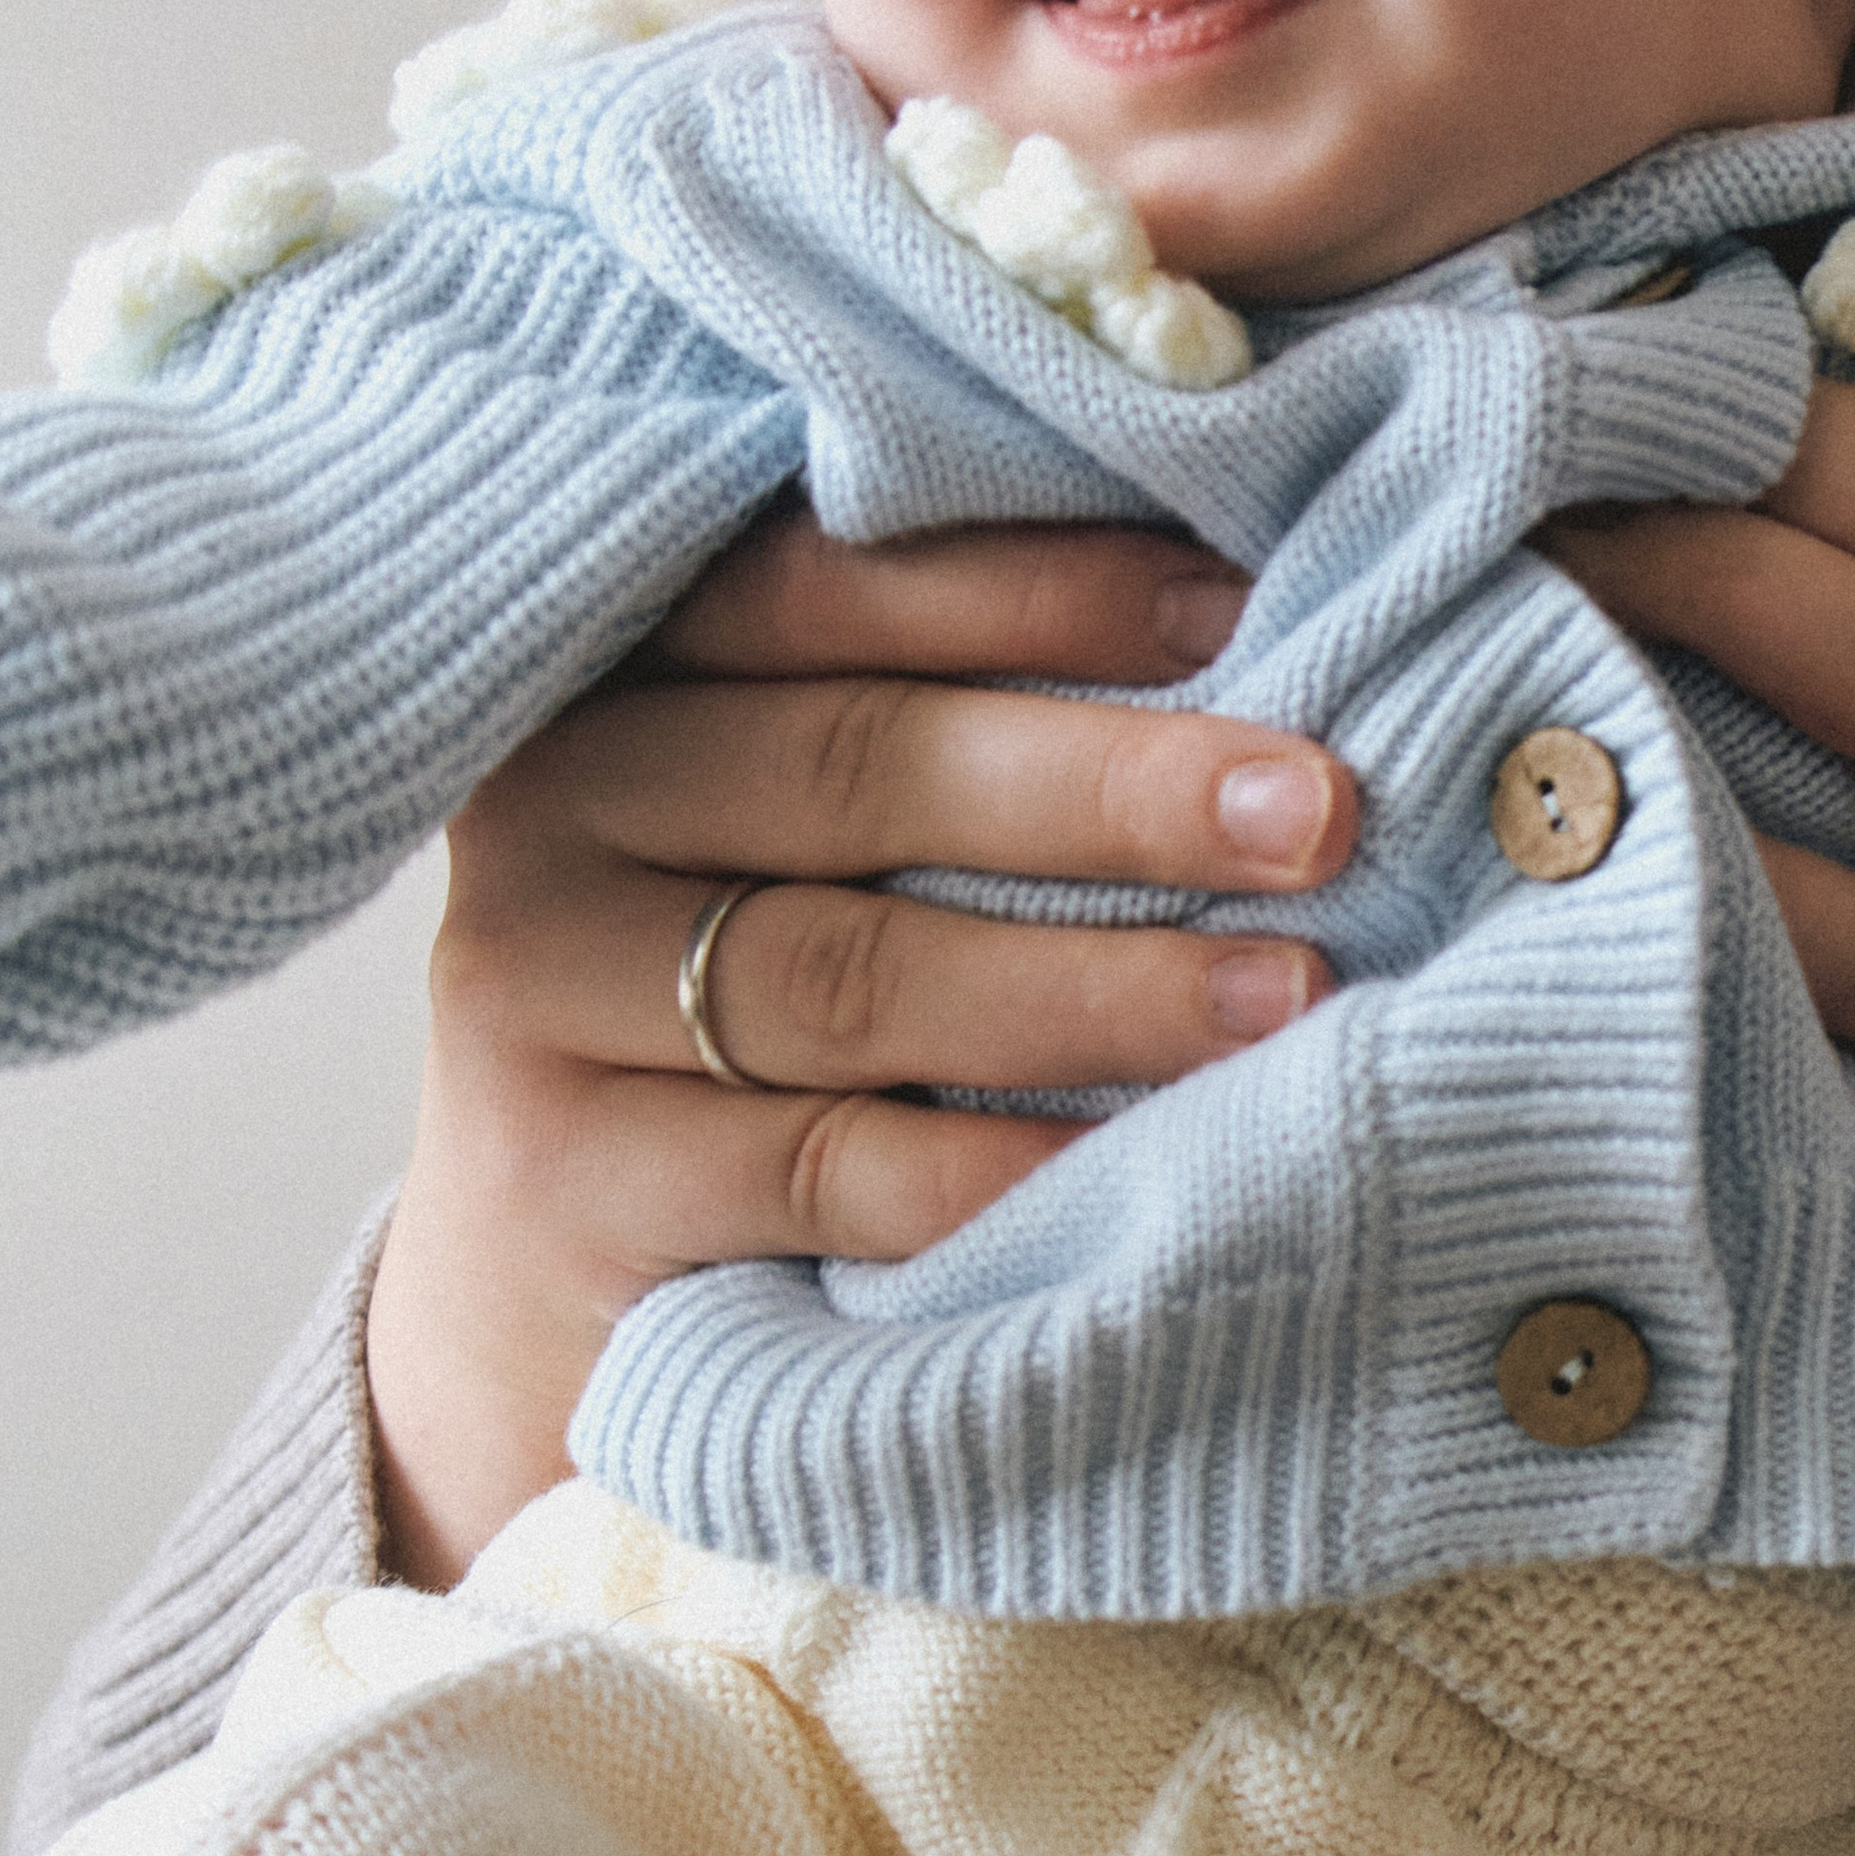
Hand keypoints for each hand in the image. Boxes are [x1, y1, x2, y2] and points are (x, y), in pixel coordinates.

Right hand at [367, 504, 1355, 1586]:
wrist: (547, 1267)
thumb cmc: (745, 978)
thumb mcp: (796, 818)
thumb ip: (945, 703)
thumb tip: (1245, 621)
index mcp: (617, 663)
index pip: (827, 587)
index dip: (1044, 592)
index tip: (1249, 607)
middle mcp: (554, 810)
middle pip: (856, 772)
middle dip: (1113, 788)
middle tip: (1316, 813)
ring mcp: (537, 1003)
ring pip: (850, 976)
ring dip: (1093, 986)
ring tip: (1285, 993)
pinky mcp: (570, 1188)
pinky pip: (822, 1168)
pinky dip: (996, 1166)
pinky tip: (1138, 1162)